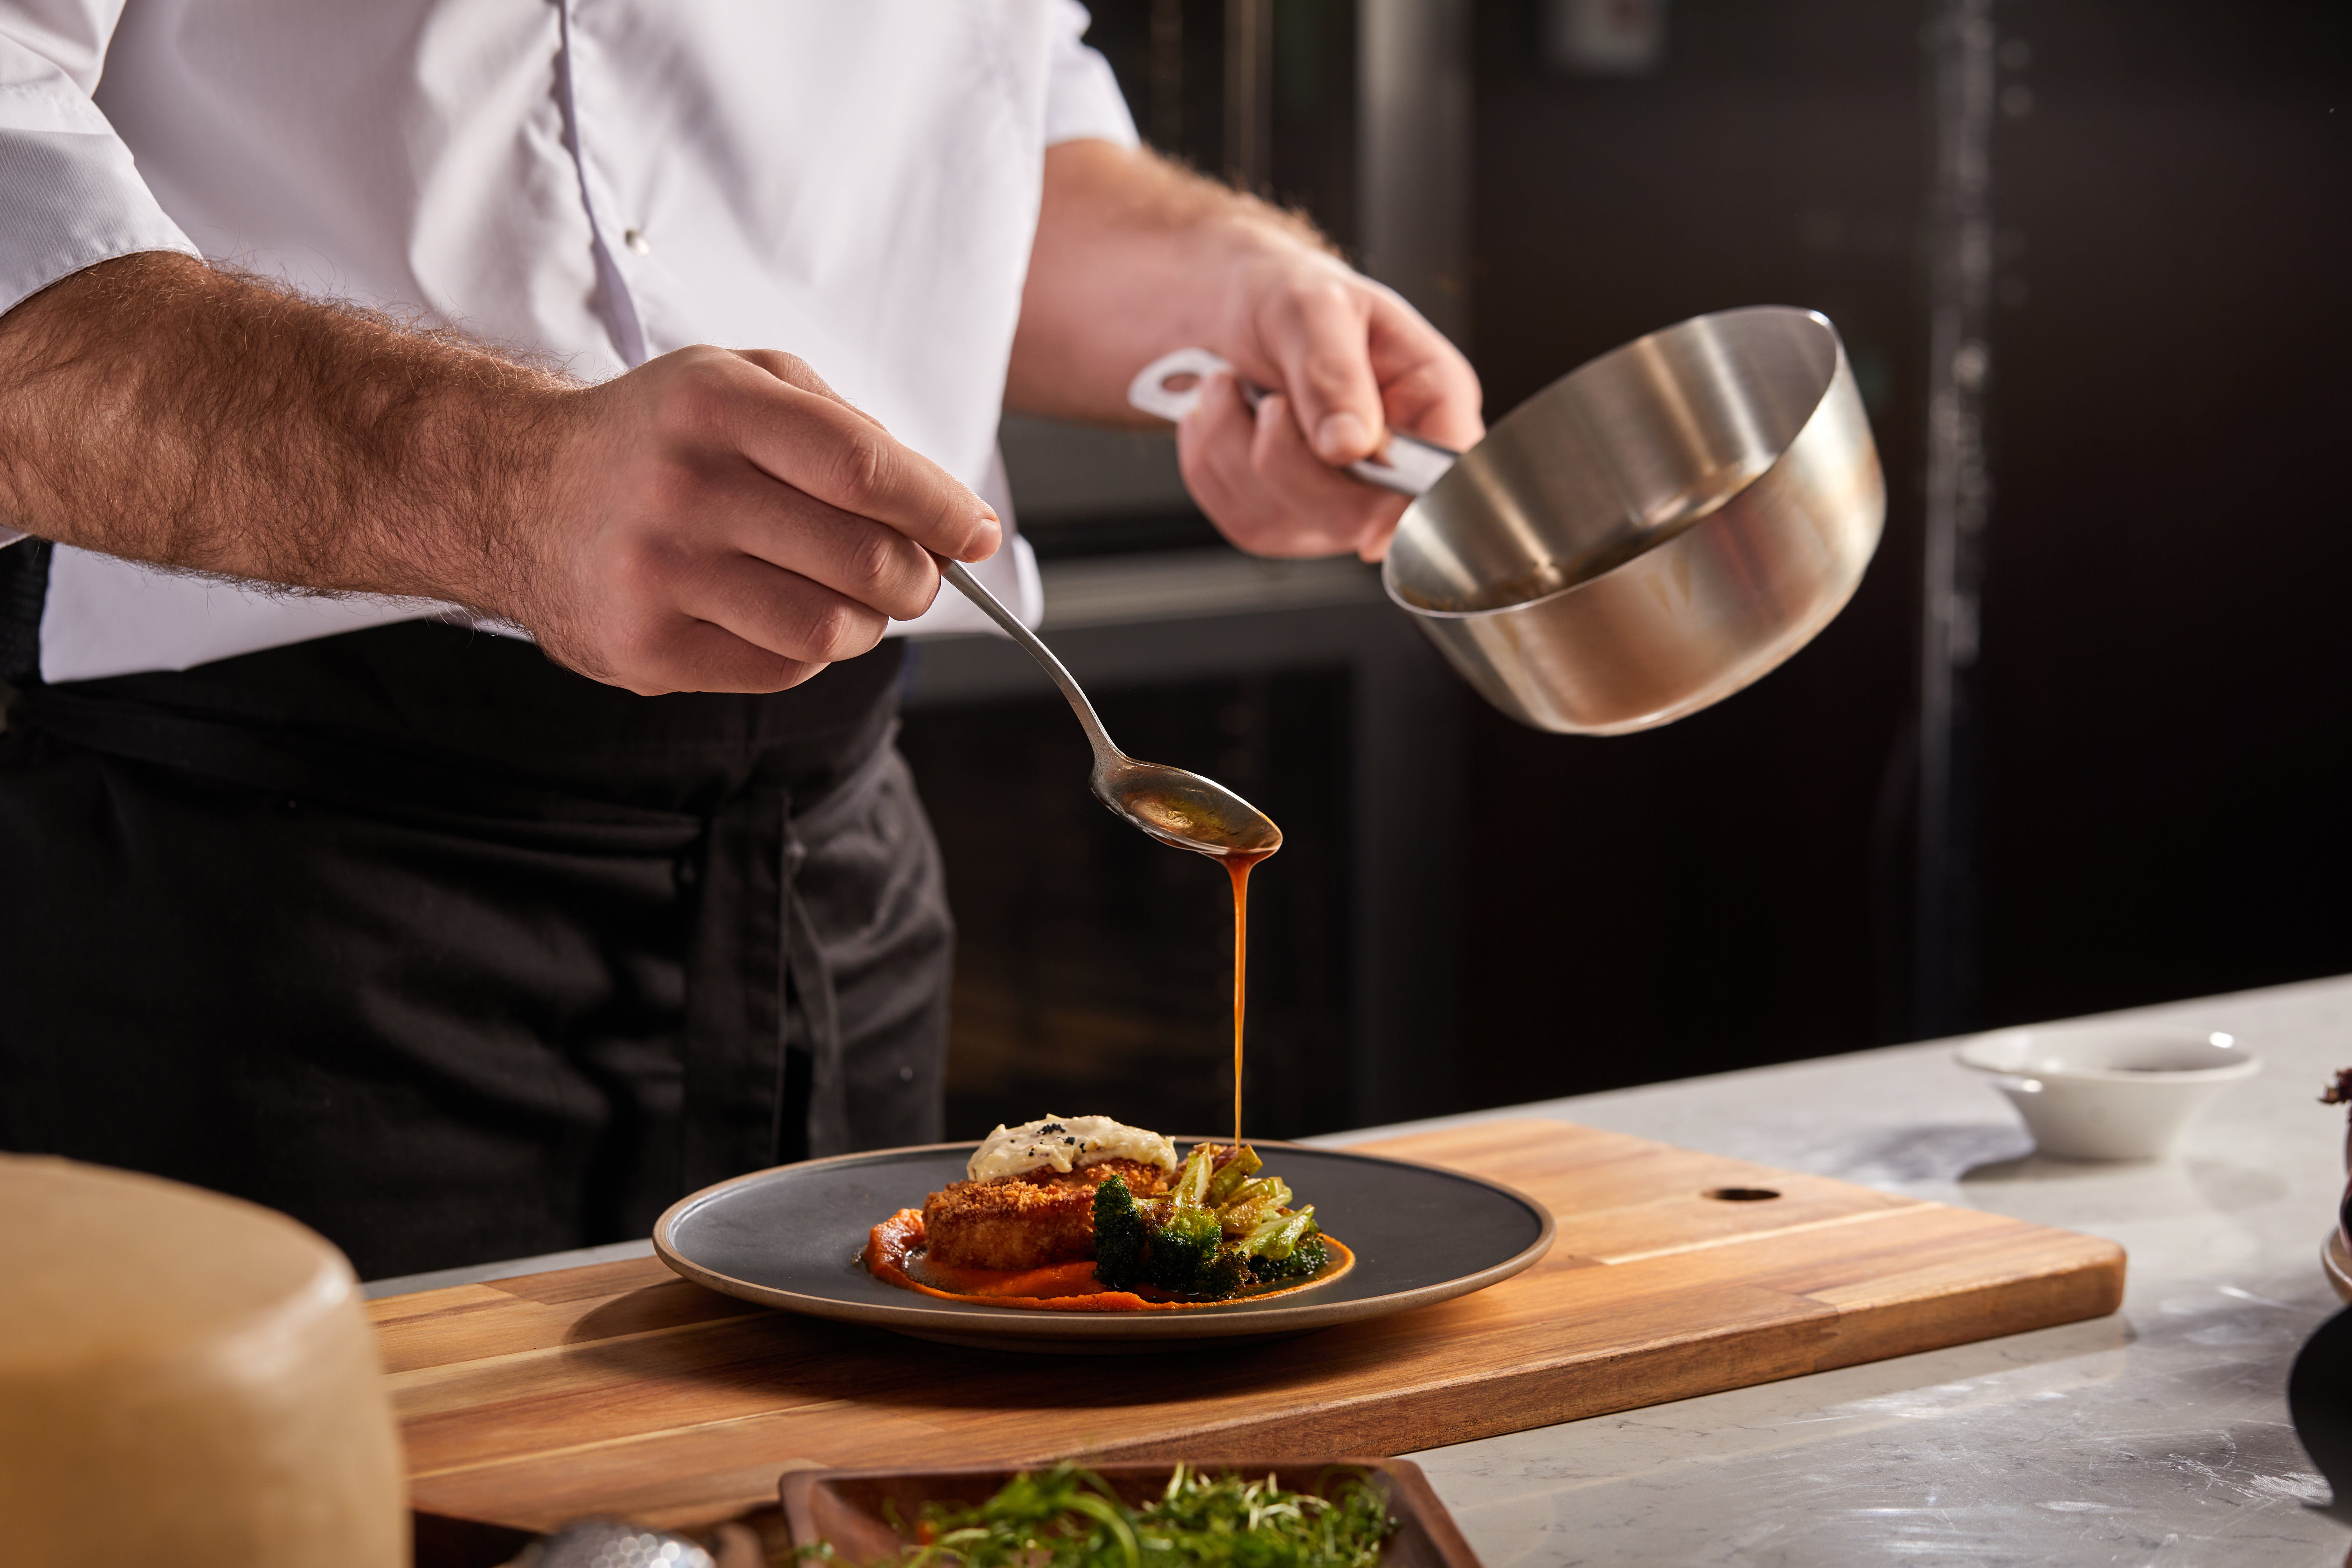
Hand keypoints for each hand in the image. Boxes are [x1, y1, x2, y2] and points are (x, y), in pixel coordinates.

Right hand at [526, 346, 1000, 693]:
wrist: (514, 493)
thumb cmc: (655, 440)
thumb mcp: (740, 384)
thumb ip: (845, 428)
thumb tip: (944, 509)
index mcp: (716, 404)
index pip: (868, 469)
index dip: (943, 510)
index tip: (976, 533)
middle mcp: (684, 486)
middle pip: (864, 559)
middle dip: (918, 577)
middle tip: (917, 574)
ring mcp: (658, 573)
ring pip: (831, 629)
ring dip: (868, 623)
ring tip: (850, 597)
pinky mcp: (644, 649)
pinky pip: (780, 669)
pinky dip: (807, 651)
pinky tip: (779, 614)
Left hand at [1174, 251, 1482, 562]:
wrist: (1233, 311)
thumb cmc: (1290, 298)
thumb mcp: (1312, 306)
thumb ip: (1333, 371)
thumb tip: (1351, 445)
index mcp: (1431, 400)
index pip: (1449, 475)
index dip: (1420, 510)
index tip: (1372, 529)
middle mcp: (1395, 462)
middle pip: (1356, 518)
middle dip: (1288, 460)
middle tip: (1269, 400)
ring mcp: (1341, 500)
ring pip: (1286, 521)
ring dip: (1234, 450)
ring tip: (1231, 388)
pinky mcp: (1287, 517)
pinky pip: (1242, 518)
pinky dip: (1211, 464)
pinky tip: (1222, 416)